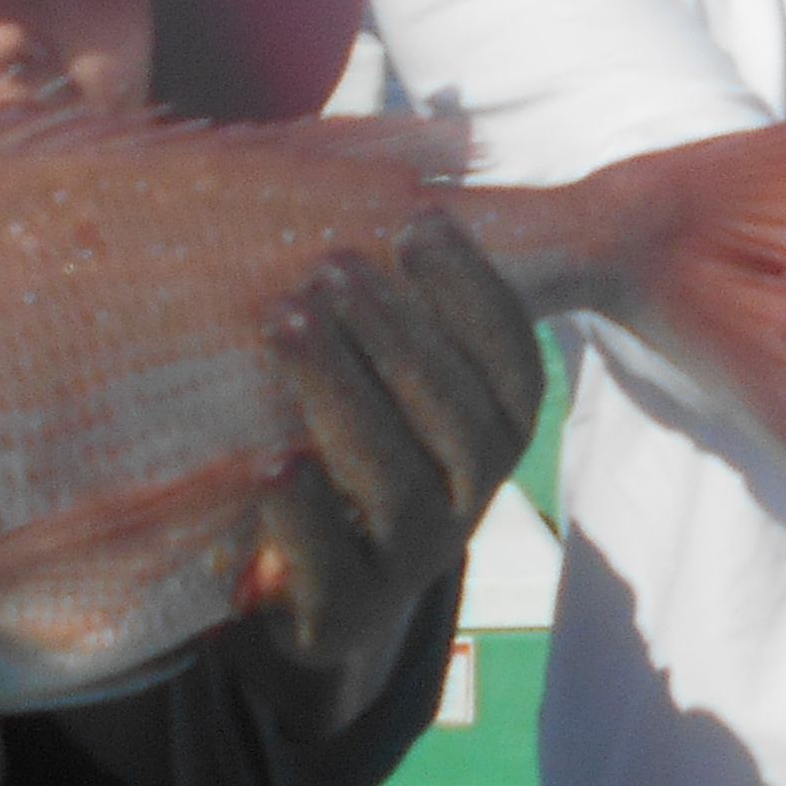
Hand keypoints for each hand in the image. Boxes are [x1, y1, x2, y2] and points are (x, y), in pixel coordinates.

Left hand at [244, 219, 545, 724]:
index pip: (511, 366)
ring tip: (287, 324)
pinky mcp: (338, 620)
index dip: (474, 293)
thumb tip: (397, 165)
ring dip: (346, 396)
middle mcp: (464, 502)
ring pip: (401, 485)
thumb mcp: (378, 383)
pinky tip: (274, 461)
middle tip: (327, 267)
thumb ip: (391, 302)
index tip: (417, 223)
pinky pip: (333, 573)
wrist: (300, 604)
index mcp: (488, 439)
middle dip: (397, 335)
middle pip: (457, 419)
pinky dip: (305, 515)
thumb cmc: (340, 453)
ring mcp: (404, 565)